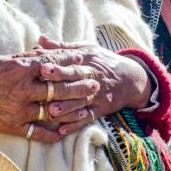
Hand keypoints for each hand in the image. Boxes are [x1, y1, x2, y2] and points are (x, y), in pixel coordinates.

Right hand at [0, 50, 99, 143]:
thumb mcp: (2, 60)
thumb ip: (25, 59)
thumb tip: (44, 54)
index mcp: (21, 69)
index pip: (54, 64)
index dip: (71, 62)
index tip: (85, 61)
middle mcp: (23, 89)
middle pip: (59, 87)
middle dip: (80, 84)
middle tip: (95, 83)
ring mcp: (19, 110)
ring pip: (53, 109)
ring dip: (73, 109)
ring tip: (88, 107)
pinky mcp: (12, 126)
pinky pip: (38, 133)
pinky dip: (53, 134)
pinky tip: (65, 132)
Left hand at [37, 37, 151, 136]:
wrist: (131, 79)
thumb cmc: (103, 61)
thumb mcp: (87, 49)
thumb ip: (62, 47)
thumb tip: (40, 39)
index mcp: (87, 60)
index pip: (71, 63)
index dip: (57, 66)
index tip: (42, 67)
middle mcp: (92, 77)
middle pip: (74, 81)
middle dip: (59, 85)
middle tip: (43, 88)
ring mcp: (97, 95)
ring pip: (80, 102)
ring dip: (66, 108)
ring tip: (51, 112)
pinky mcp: (100, 110)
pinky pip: (87, 118)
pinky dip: (75, 125)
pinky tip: (62, 131)